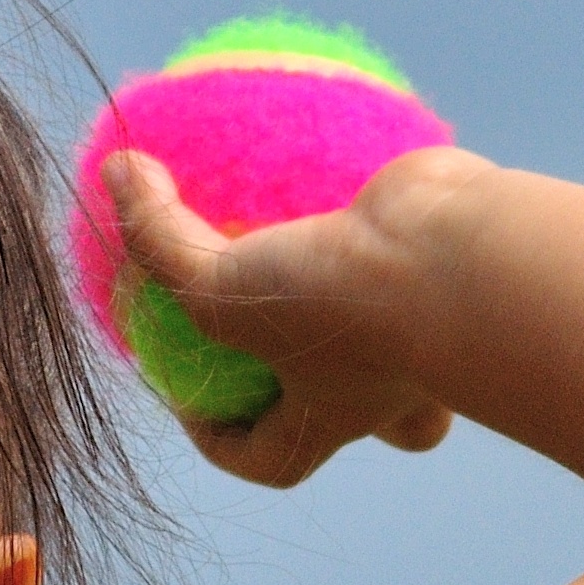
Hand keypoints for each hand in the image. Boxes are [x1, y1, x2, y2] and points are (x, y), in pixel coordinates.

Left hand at [99, 148, 470, 487]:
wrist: (467, 266)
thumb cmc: (344, 308)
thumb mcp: (219, 290)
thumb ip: (156, 242)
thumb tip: (116, 177)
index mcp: (332, 415)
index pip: (269, 457)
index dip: (219, 438)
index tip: (186, 395)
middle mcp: (385, 378)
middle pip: (350, 406)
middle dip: (318, 382)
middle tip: (267, 321)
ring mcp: (425, 320)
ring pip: (391, 313)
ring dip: (349, 271)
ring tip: (296, 213)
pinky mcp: (446, 252)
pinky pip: (404, 219)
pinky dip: (370, 183)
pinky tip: (324, 127)